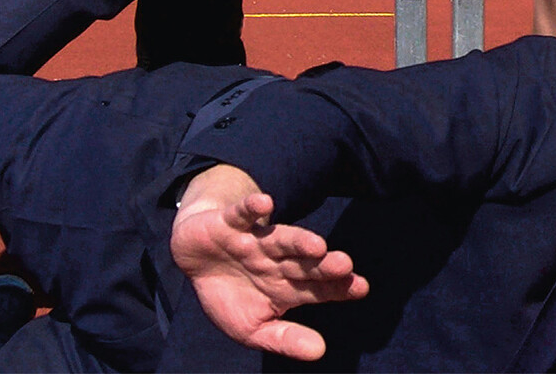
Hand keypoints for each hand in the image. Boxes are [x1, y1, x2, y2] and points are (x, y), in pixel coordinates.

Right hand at [170, 164, 368, 360]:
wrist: (194, 258)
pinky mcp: (230, 223)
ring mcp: (255, 240)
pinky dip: (252, 208)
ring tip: (317, 246)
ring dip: (298, 240)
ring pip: (281, 238)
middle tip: (345, 265)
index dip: (339, 287)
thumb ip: (284, 339)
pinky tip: (266, 204)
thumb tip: (320, 351)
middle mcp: (277, 260)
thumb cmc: (228, 296)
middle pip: (305, 262)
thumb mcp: (252, 328)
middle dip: (324, 264)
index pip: (318, 287)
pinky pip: (242, 214)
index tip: (362, 287)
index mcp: (287, 285)